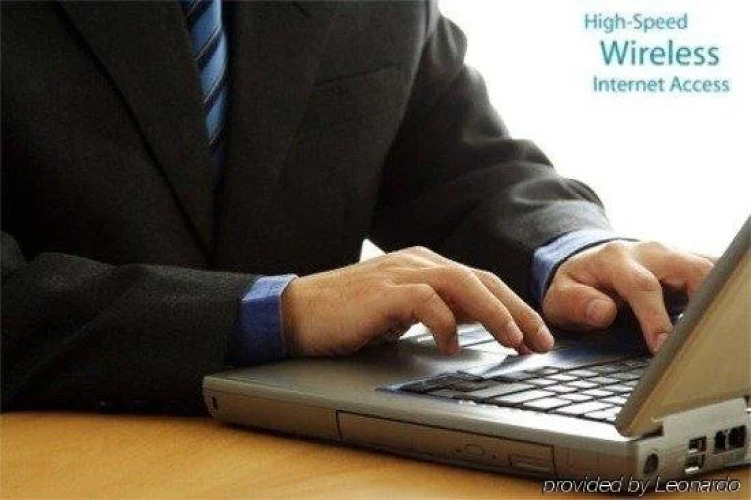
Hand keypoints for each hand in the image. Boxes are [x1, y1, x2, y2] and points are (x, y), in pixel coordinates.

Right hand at [281, 247, 552, 356]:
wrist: (298, 312)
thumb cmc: (349, 316)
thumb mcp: (403, 313)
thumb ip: (439, 312)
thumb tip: (481, 326)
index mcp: (425, 266)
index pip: (481, 281)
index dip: (513, 307)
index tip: (536, 336)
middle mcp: (418, 263)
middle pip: (481, 279)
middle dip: (517, 310)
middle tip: (540, 341)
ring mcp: (400, 274)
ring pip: (462, 283)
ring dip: (494, 313)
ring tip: (513, 341)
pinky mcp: (384, 291)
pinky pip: (426, 301)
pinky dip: (445, 323)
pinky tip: (451, 345)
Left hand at [542, 241, 714, 352]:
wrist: (584, 263)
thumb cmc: (575, 285)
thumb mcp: (561, 296)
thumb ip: (578, 304)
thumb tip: (603, 313)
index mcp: (615, 259)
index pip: (643, 286)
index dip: (655, 317)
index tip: (662, 345)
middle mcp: (648, 252)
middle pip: (688, 268)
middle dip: (699, 300)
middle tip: (699, 336)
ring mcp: (670, 254)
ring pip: (707, 266)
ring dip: (714, 294)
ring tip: (711, 327)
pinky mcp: (684, 261)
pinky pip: (711, 269)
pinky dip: (717, 289)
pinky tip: (715, 312)